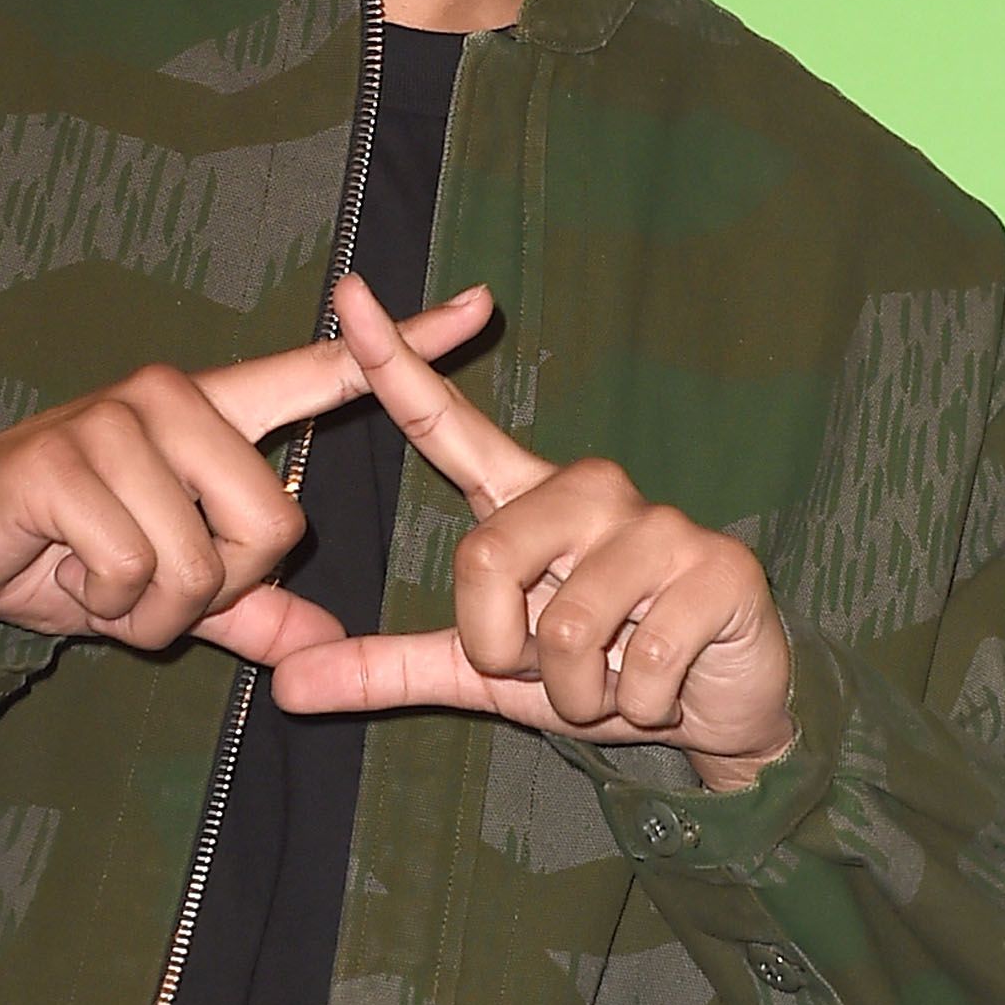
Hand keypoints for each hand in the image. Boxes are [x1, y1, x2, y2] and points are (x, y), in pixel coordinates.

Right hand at [0, 286, 497, 665]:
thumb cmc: (64, 552)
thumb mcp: (167, 589)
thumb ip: (247, 608)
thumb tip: (322, 646)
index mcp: (212, 416)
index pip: (322, 373)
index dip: (405, 345)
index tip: (483, 306)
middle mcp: (172, 398)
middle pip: (273, 524)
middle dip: (217, 589)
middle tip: (146, 582)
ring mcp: (117, 420)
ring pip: (200, 559)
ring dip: (150, 608)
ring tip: (98, 576)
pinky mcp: (63, 458)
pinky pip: (134, 569)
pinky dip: (105, 603)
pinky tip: (64, 572)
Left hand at [269, 275, 796, 792]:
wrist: (716, 713)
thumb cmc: (597, 673)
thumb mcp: (485, 676)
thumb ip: (391, 668)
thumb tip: (284, 684)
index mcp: (525, 500)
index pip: (448, 423)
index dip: (393, 361)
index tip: (349, 291)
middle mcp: (589, 489)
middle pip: (486, 557)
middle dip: (505, 649)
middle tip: (554, 669)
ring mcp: (659, 521)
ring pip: (566, 628)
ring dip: (579, 691)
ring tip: (617, 678)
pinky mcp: (719, 566)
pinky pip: (641, 662)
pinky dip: (644, 704)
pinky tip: (668, 686)